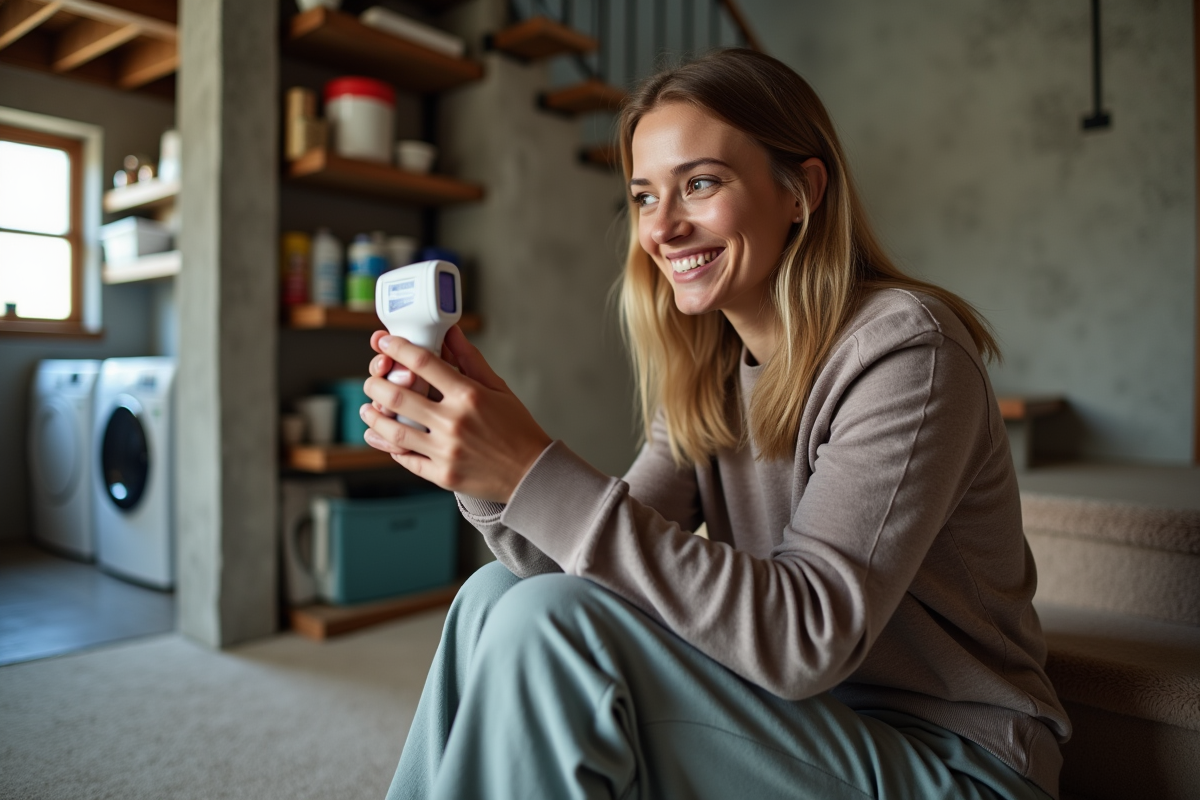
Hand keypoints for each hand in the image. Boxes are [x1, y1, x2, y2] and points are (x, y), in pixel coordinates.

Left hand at [361, 326, 552, 502]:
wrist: (532, 474)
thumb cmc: (517, 430)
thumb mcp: (498, 388)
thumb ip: (470, 360)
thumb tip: (450, 332)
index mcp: (469, 395)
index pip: (423, 362)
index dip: (397, 348)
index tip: (384, 343)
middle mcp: (453, 422)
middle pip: (397, 395)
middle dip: (376, 383)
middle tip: (372, 380)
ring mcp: (445, 451)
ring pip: (393, 429)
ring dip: (373, 416)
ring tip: (368, 408)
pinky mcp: (441, 474)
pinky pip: (405, 459)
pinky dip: (388, 446)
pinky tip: (382, 437)